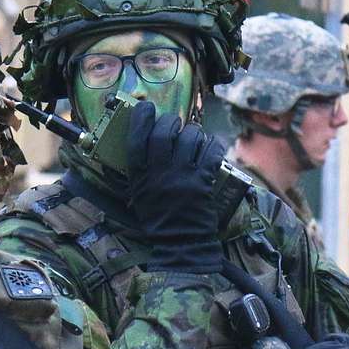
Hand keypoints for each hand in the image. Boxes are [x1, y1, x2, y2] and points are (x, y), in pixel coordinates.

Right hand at [121, 102, 226, 272]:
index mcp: (140, 176)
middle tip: (173, 123)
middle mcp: (161, 173)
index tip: (145, 107)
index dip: (141, 117)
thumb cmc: (157, 217)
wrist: (180, 241)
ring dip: (193, 132)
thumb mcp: (138, 193)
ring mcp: (184, 176)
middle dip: (170, 121)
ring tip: (192, 138)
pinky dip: (211, 144)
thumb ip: (139, 168)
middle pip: (165, 131)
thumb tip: (143, 136)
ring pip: (190, 137)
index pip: (137, 137)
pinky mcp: (204, 181)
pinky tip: (208, 147)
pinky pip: (211, 150)